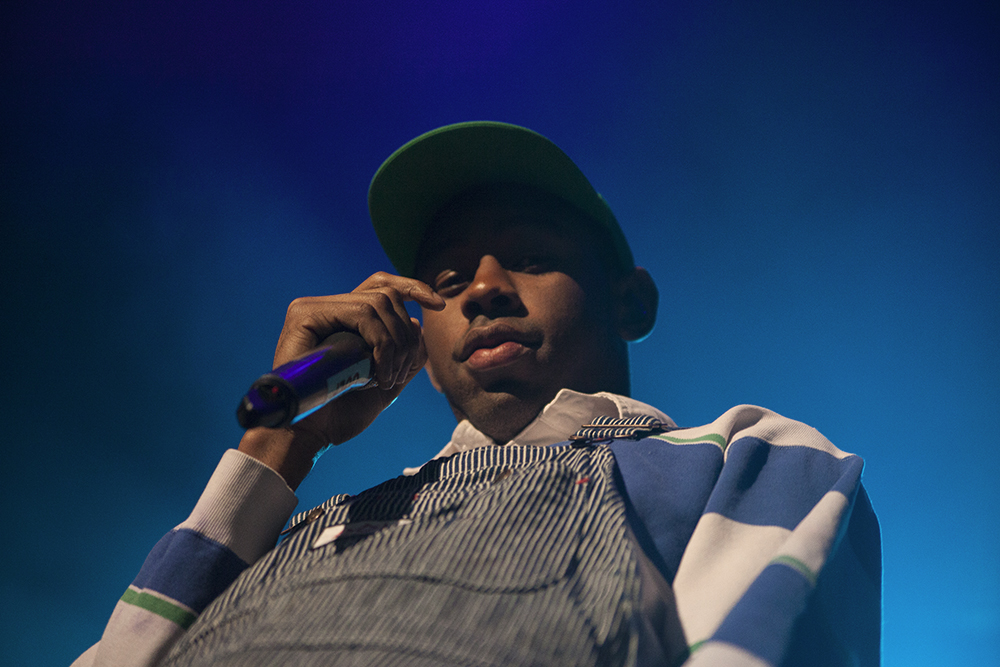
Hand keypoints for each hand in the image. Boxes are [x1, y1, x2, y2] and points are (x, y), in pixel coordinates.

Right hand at [238, 272, 444, 488]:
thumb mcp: (387, 382)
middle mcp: (328, 309)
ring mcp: (314, 309)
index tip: (439, 305)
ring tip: (386, 380)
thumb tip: (417, 323)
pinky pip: (360, 313)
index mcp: (344, 321)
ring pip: (377, 303)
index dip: (413, 288)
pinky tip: (375, 375)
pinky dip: (380, 344)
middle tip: (398, 374)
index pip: (381, 286)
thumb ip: (405, 354)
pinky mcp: (305, 314)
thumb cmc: (342, 414)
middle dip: (405, 335)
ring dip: (394, 344)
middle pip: (386, 295)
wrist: (311, 435)